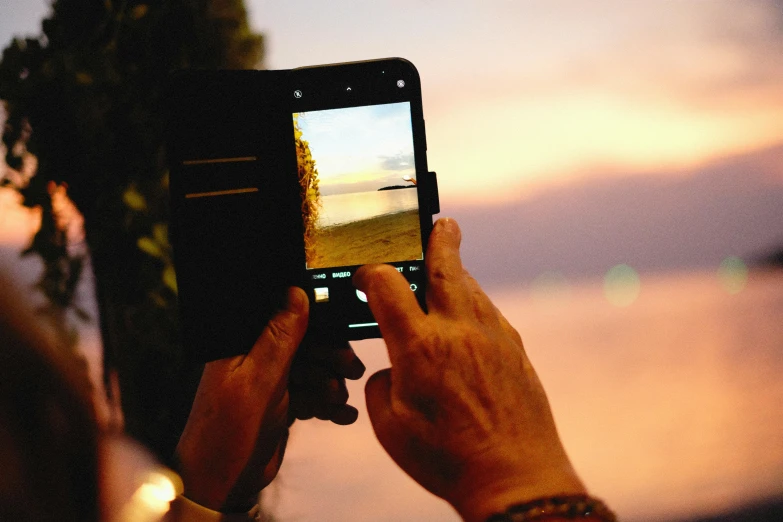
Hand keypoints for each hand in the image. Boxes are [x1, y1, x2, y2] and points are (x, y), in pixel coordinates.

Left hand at [175, 287, 363, 512]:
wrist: (220, 485)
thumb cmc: (229, 432)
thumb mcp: (259, 381)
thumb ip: (279, 337)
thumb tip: (295, 292)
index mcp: (240, 342)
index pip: (283, 316)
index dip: (316, 321)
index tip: (342, 330)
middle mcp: (253, 357)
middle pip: (303, 343)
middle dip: (329, 356)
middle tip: (351, 368)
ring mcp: (267, 381)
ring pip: (310, 369)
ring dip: (330, 383)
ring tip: (340, 398)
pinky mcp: (278, 403)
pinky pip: (309, 394)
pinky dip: (326, 404)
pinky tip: (343, 415)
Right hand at [354, 218, 585, 521]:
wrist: (515, 477)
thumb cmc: (447, 458)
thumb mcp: (389, 427)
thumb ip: (379, 385)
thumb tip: (389, 370)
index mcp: (419, 346)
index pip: (386, 283)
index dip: (368, 273)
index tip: (363, 279)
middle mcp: (458, 330)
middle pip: (444, 264)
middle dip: (438, 238)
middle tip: (441, 223)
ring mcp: (492, 336)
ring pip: (471, 286)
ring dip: (456, 271)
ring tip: (448, 265)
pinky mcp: (514, 349)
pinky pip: (488, 312)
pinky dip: (473, 303)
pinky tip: (466, 318)